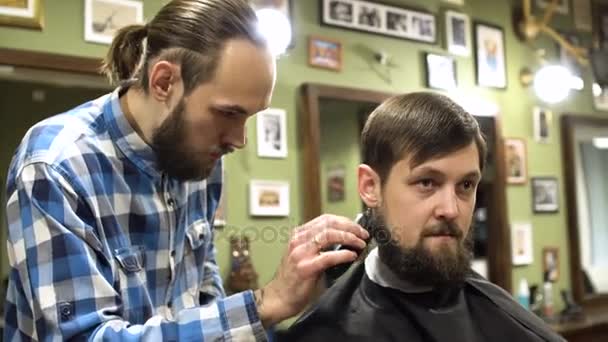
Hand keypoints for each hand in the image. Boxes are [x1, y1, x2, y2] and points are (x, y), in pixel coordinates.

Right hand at [254, 214, 368, 326]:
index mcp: (298, 235)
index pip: (325, 219)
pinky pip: (329, 256)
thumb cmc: (293, 278)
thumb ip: (319, 245)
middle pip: (329, 223)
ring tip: (360, 243)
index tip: (357, 227)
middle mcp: (298, 240)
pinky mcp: (306, 267)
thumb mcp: (304, 254)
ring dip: (349, 237)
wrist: (279, 297)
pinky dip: (344, 254)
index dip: (344, 221)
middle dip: (350, 227)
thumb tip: (346, 240)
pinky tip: (352, 255)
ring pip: (329, 235)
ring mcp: (301, 253)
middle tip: (363, 234)